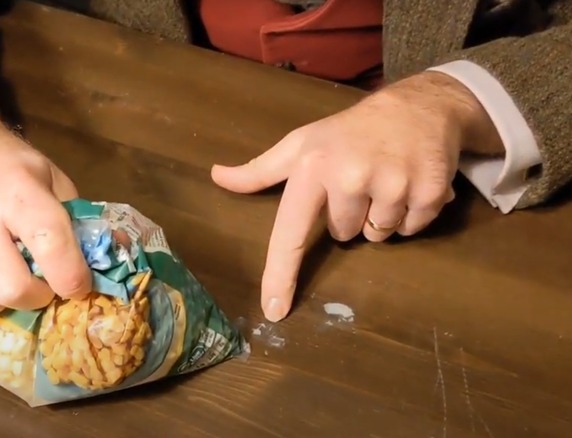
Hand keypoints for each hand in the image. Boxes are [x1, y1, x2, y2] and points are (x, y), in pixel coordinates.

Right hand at [0, 91, 91, 315]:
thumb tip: (111, 254)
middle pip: (10, 287)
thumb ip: (77, 217)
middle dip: (36, 297)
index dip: (71, 276)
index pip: (50, 242)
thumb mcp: (52, 178)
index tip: (78, 286)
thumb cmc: (12, 167)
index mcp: (20, 192)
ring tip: (6, 284)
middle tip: (41, 286)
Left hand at [211, 72, 501, 321]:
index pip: (290, 232)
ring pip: (377, 236)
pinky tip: (408, 182)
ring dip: (380, 217)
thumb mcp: (301, 144)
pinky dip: (410, 214)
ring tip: (384, 179)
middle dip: (350, 215)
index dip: (281, 274)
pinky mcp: (430, 191)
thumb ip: (259, 170)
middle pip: (342, 235)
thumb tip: (216, 177)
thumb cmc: (349, 131)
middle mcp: (351, 177)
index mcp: (312, 168)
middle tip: (359, 180)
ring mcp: (393, 184)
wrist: (418, 106)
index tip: (274, 309)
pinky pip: (411, 230)